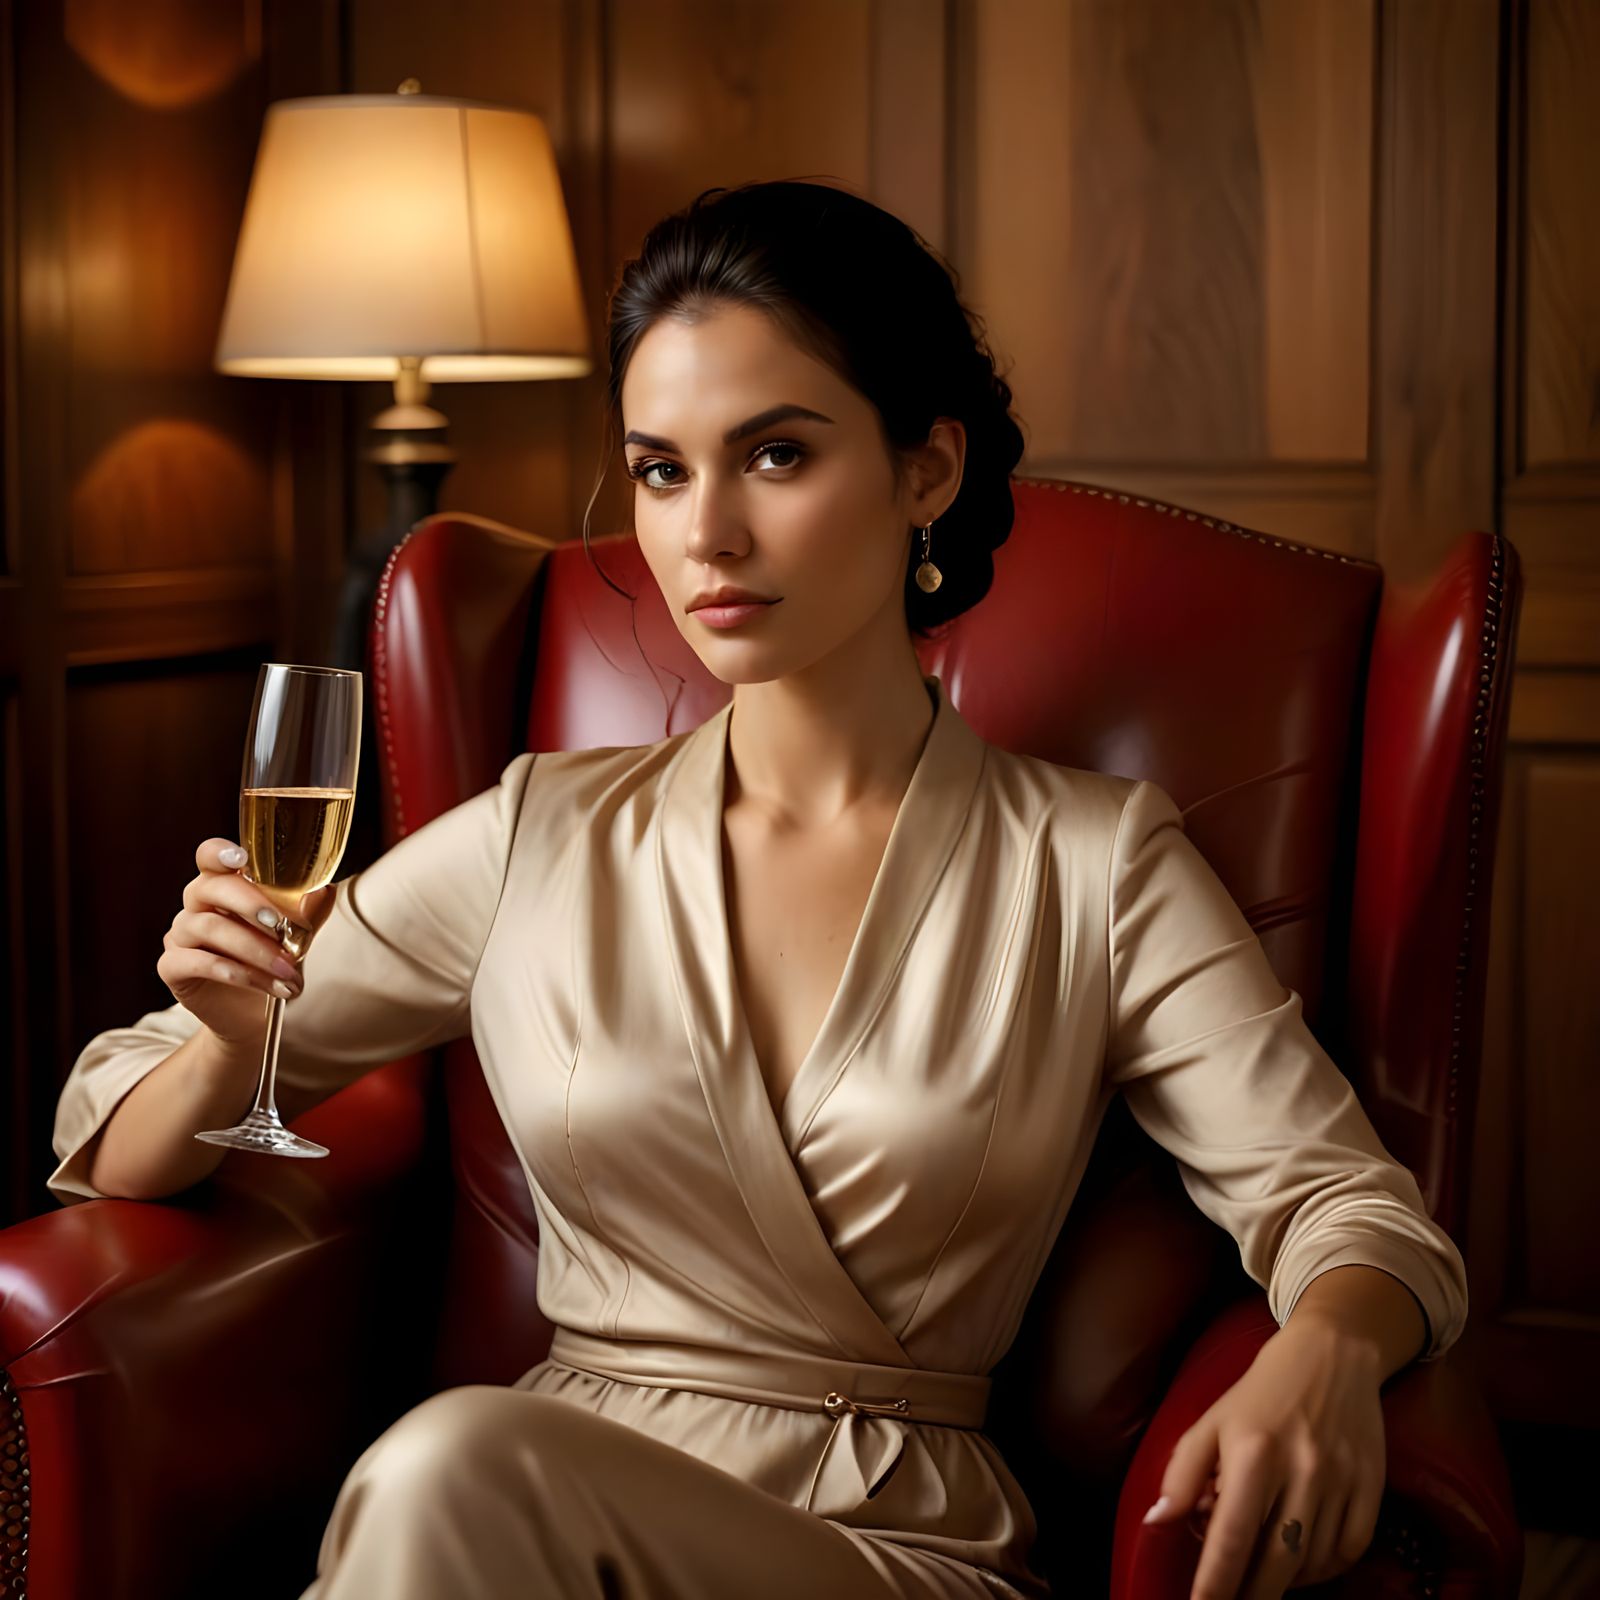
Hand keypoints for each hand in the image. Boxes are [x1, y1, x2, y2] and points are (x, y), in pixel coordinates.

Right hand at [157, 838, 337, 1049]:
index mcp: (222, 889)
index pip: (209, 858)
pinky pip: (195, 962)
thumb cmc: (272, 966)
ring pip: (208, 927)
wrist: (255, 1017)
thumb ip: (307, 915)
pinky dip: (233, 972)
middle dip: (249, 903)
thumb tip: (324, 891)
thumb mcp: (296, 939)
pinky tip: (263, 985)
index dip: (219, 853)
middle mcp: (196, 907)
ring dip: (254, 949)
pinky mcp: (172, 968)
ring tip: (288, 970)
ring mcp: (180, 936)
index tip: (241, 859)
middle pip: (209, 888)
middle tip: (281, 924)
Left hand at [1142, 1320, 1387, 1598]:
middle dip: (1251, 1595)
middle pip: (1276, 1561)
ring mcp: (1341, 1480)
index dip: (1215, 1582)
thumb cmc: (1261, 1392)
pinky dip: (1324, 1569)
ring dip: (1284, 1582)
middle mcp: (1300, 1468)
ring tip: (1262, 1578)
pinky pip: (1349, 1550)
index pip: (1230, 1535)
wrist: (1332, 1354)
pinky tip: (1301, 1564)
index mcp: (1252, 1450)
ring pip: (1312, 1562)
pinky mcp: (1372, 1487)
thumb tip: (1157, 1522)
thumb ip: (1181, 1473)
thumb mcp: (1211, 1421)